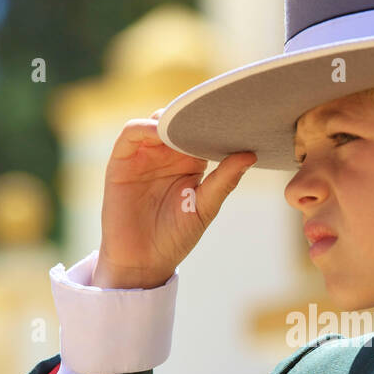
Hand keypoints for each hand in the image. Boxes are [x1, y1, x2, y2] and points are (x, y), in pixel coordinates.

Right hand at [95, 107, 256, 288]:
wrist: (142, 262)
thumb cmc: (175, 237)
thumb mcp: (205, 207)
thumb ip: (224, 180)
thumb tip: (250, 154)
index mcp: (191, 163)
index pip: (204, 132)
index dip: (216, 124)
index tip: (233, 118)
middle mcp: (167, 155)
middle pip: (180, 121)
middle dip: (193, 115)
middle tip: (210, 112)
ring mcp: (144, 156)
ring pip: (156, 121)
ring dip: (169, 118)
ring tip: (185, 122)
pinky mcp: (122, 161)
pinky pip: (131, 134)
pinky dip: (145, 127)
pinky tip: (160, 131)